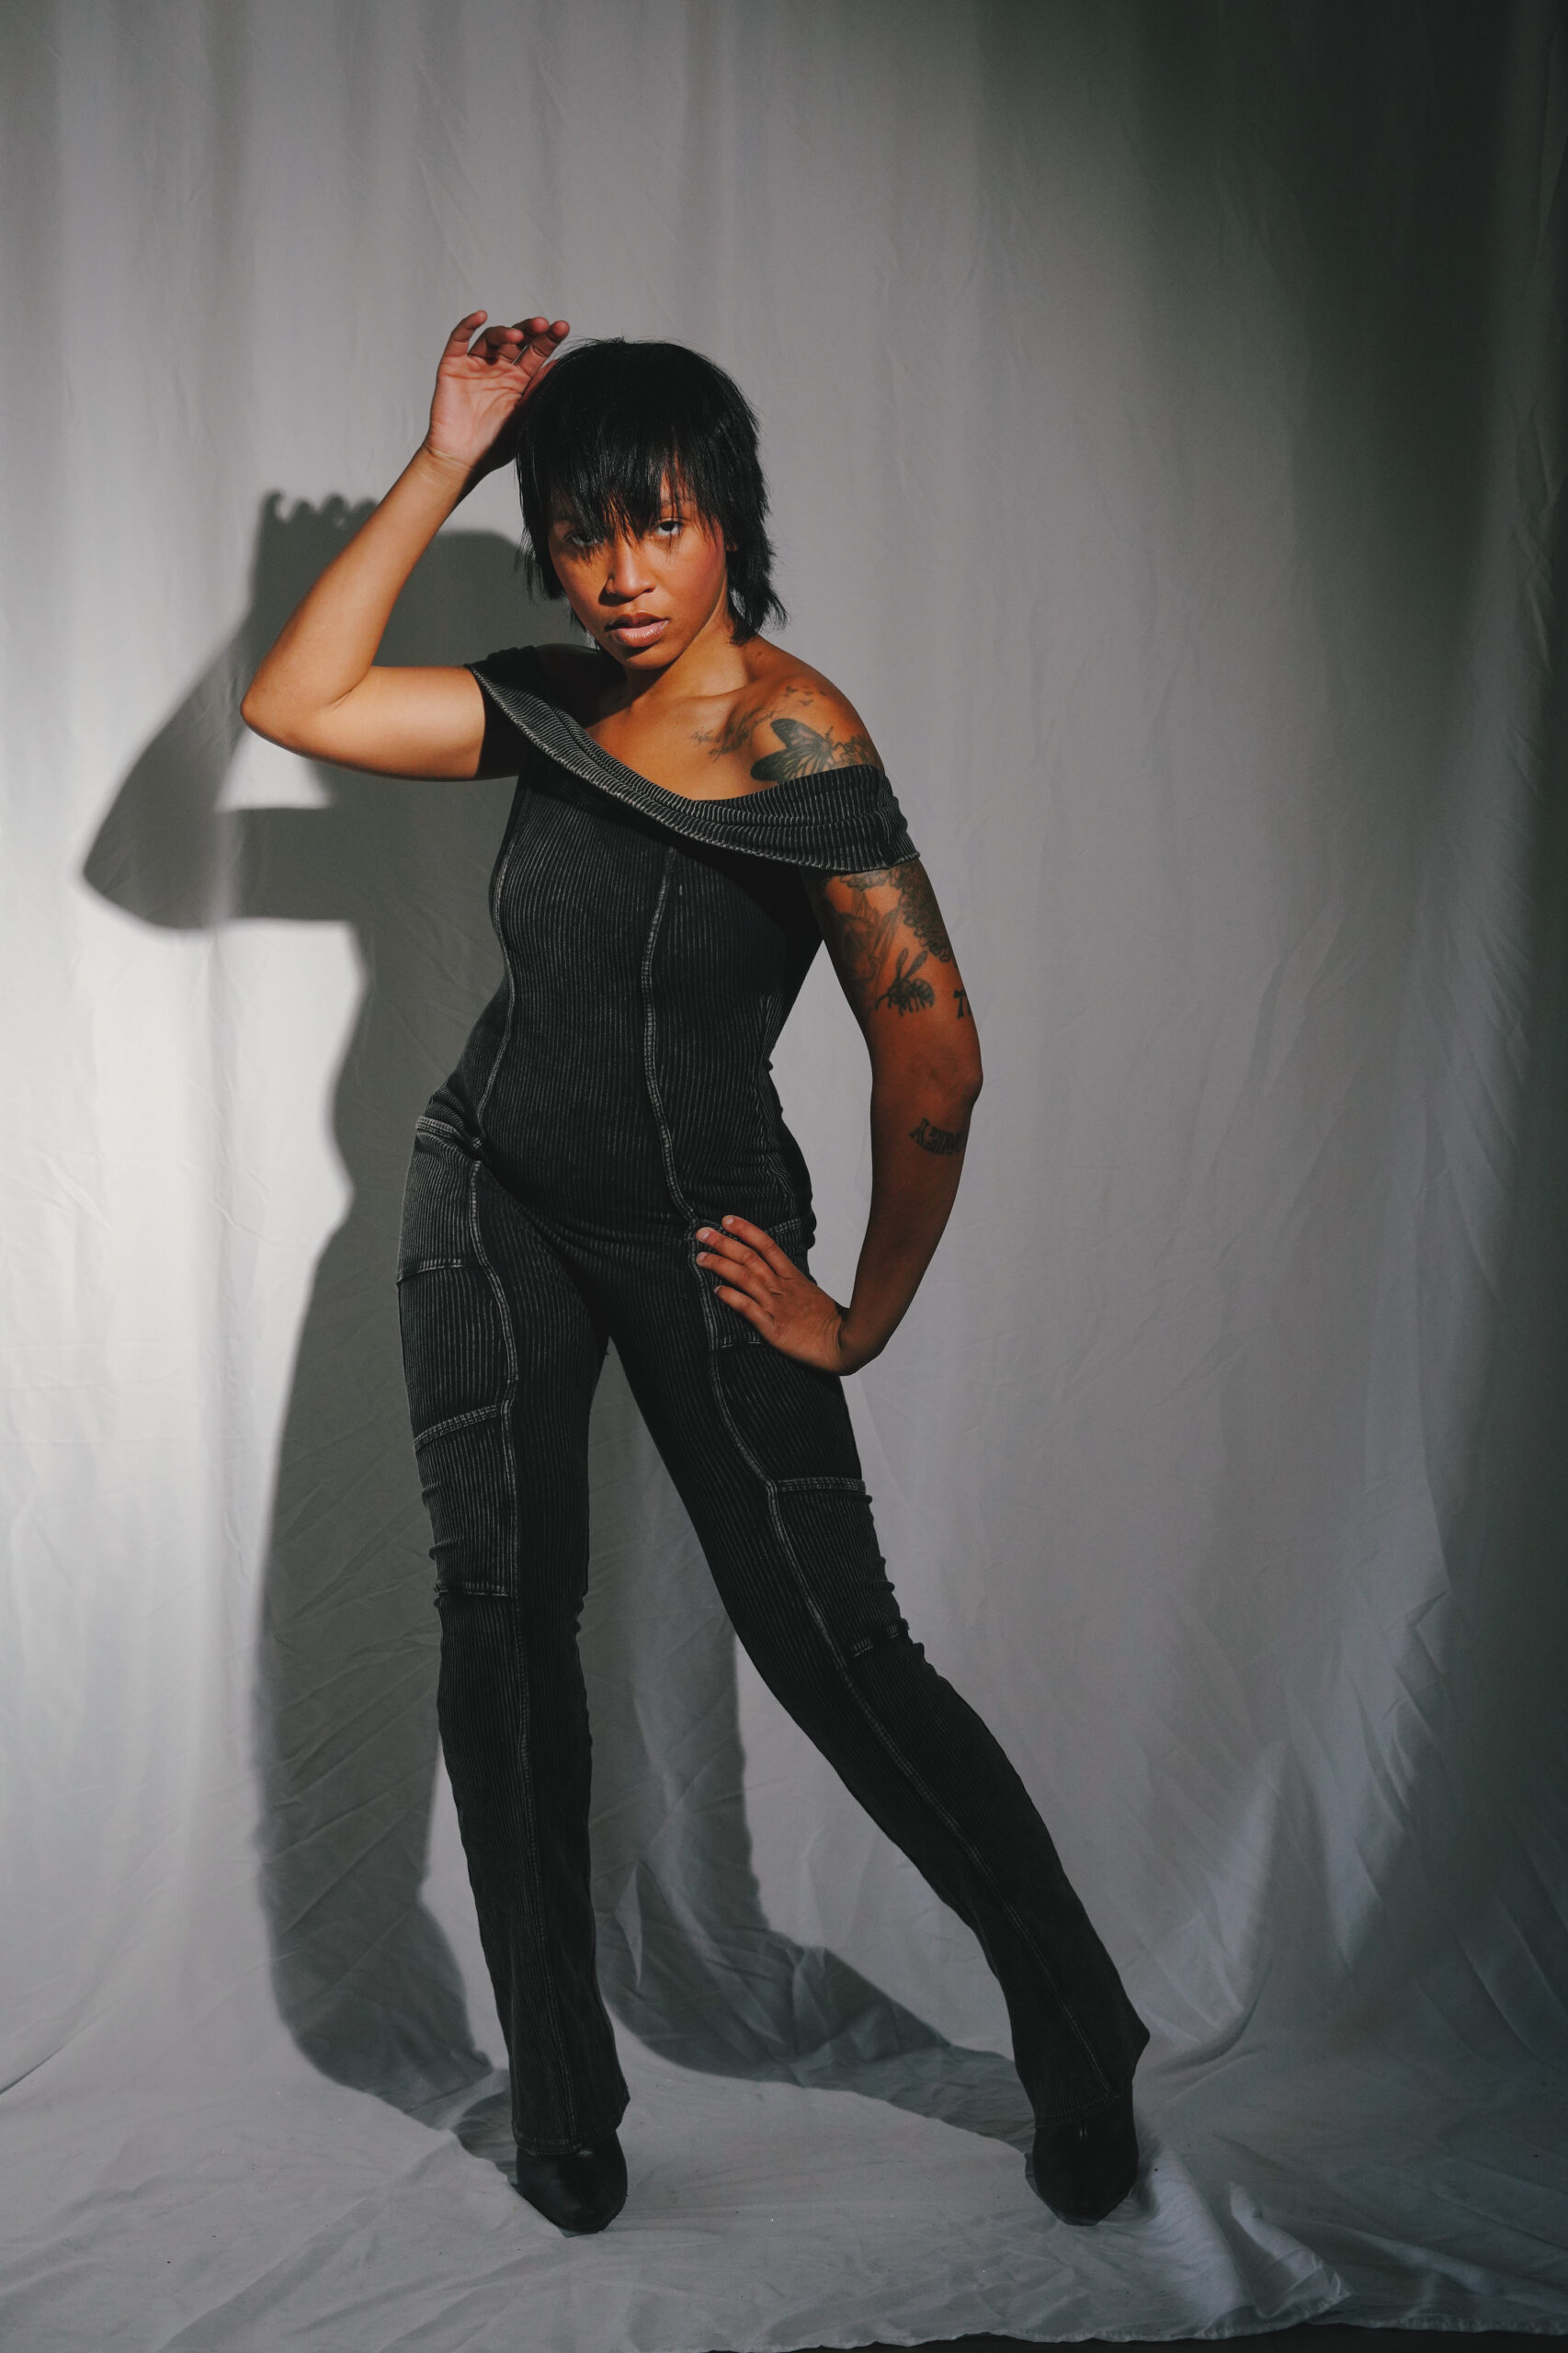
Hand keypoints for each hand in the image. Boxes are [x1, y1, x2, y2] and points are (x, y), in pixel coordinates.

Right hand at [423, 310, 568, 480]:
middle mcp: (498, 370)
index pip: (536, 353)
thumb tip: (559, 364)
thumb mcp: (524, 416)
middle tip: (543, 324)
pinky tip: (481, 316)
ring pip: (491, 338)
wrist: (462, 461)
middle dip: (530, 330)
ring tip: (518, 336)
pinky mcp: (453, 366)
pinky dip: (468, 325)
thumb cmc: (493, 446)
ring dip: (505, 332)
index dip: (548, 339)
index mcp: (518, 381)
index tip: (562, 327)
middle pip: (516, 340)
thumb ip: (538, 390)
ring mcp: (475, 366)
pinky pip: (458, 340)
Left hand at [695, 1217, 869, 1373]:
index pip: (766, 1245)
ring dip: (721, 1265)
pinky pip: (748, 1309)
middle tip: (702, 1233)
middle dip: (724, 1243)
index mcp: (792, 1276)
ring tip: (701, 1258)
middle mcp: (781, 1287)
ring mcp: (776, 1307)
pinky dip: (731, 1297)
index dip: (745, 1230)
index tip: (726, 1220)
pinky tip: (716, 1290)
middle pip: (750, 1258)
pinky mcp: (773, 1328)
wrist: (842, 1344)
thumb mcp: (809, 1292)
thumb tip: (771, 1272)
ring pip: (745, 1278)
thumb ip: (789, 1282)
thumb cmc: (827, 1320)